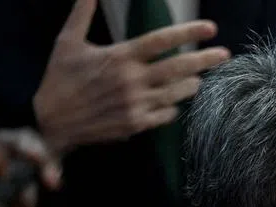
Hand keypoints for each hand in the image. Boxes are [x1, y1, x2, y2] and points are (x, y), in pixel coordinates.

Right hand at [33, 0, 229, 154]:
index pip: (161, 40)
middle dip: (205, 60)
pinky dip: (173, 106)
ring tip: (198, 78)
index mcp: (119, 57)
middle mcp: (132, 80)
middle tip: (224, 54)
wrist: (51, 121)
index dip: (188, 32)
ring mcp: (136, 104)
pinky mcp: (136, 124)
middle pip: (178, 67)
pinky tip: (174, 101)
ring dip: (192, 84)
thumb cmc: (59, 78)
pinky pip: (166, 115)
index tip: (210, 28)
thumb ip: (81, 13)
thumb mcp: (67, 41)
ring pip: (177, 92)